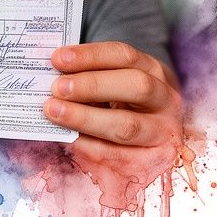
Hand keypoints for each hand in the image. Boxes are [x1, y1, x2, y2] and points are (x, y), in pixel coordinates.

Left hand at [43, 41, 184, 209]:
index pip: (124, 56)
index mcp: (153, 70)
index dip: (90, 56)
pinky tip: (66, 136)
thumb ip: (89, 75)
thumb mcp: (114, 81)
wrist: (156, 133)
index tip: (57, 59)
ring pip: (127, 125)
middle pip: (136, 86)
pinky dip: (88, 145)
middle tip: (57, 88)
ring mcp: (162, 131)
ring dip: (85, 118)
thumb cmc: (123, 100)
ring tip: (53, 111)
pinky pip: (117, 155)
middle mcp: (165, 99)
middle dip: (92, 86)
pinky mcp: (153, 160)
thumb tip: (51, 73)